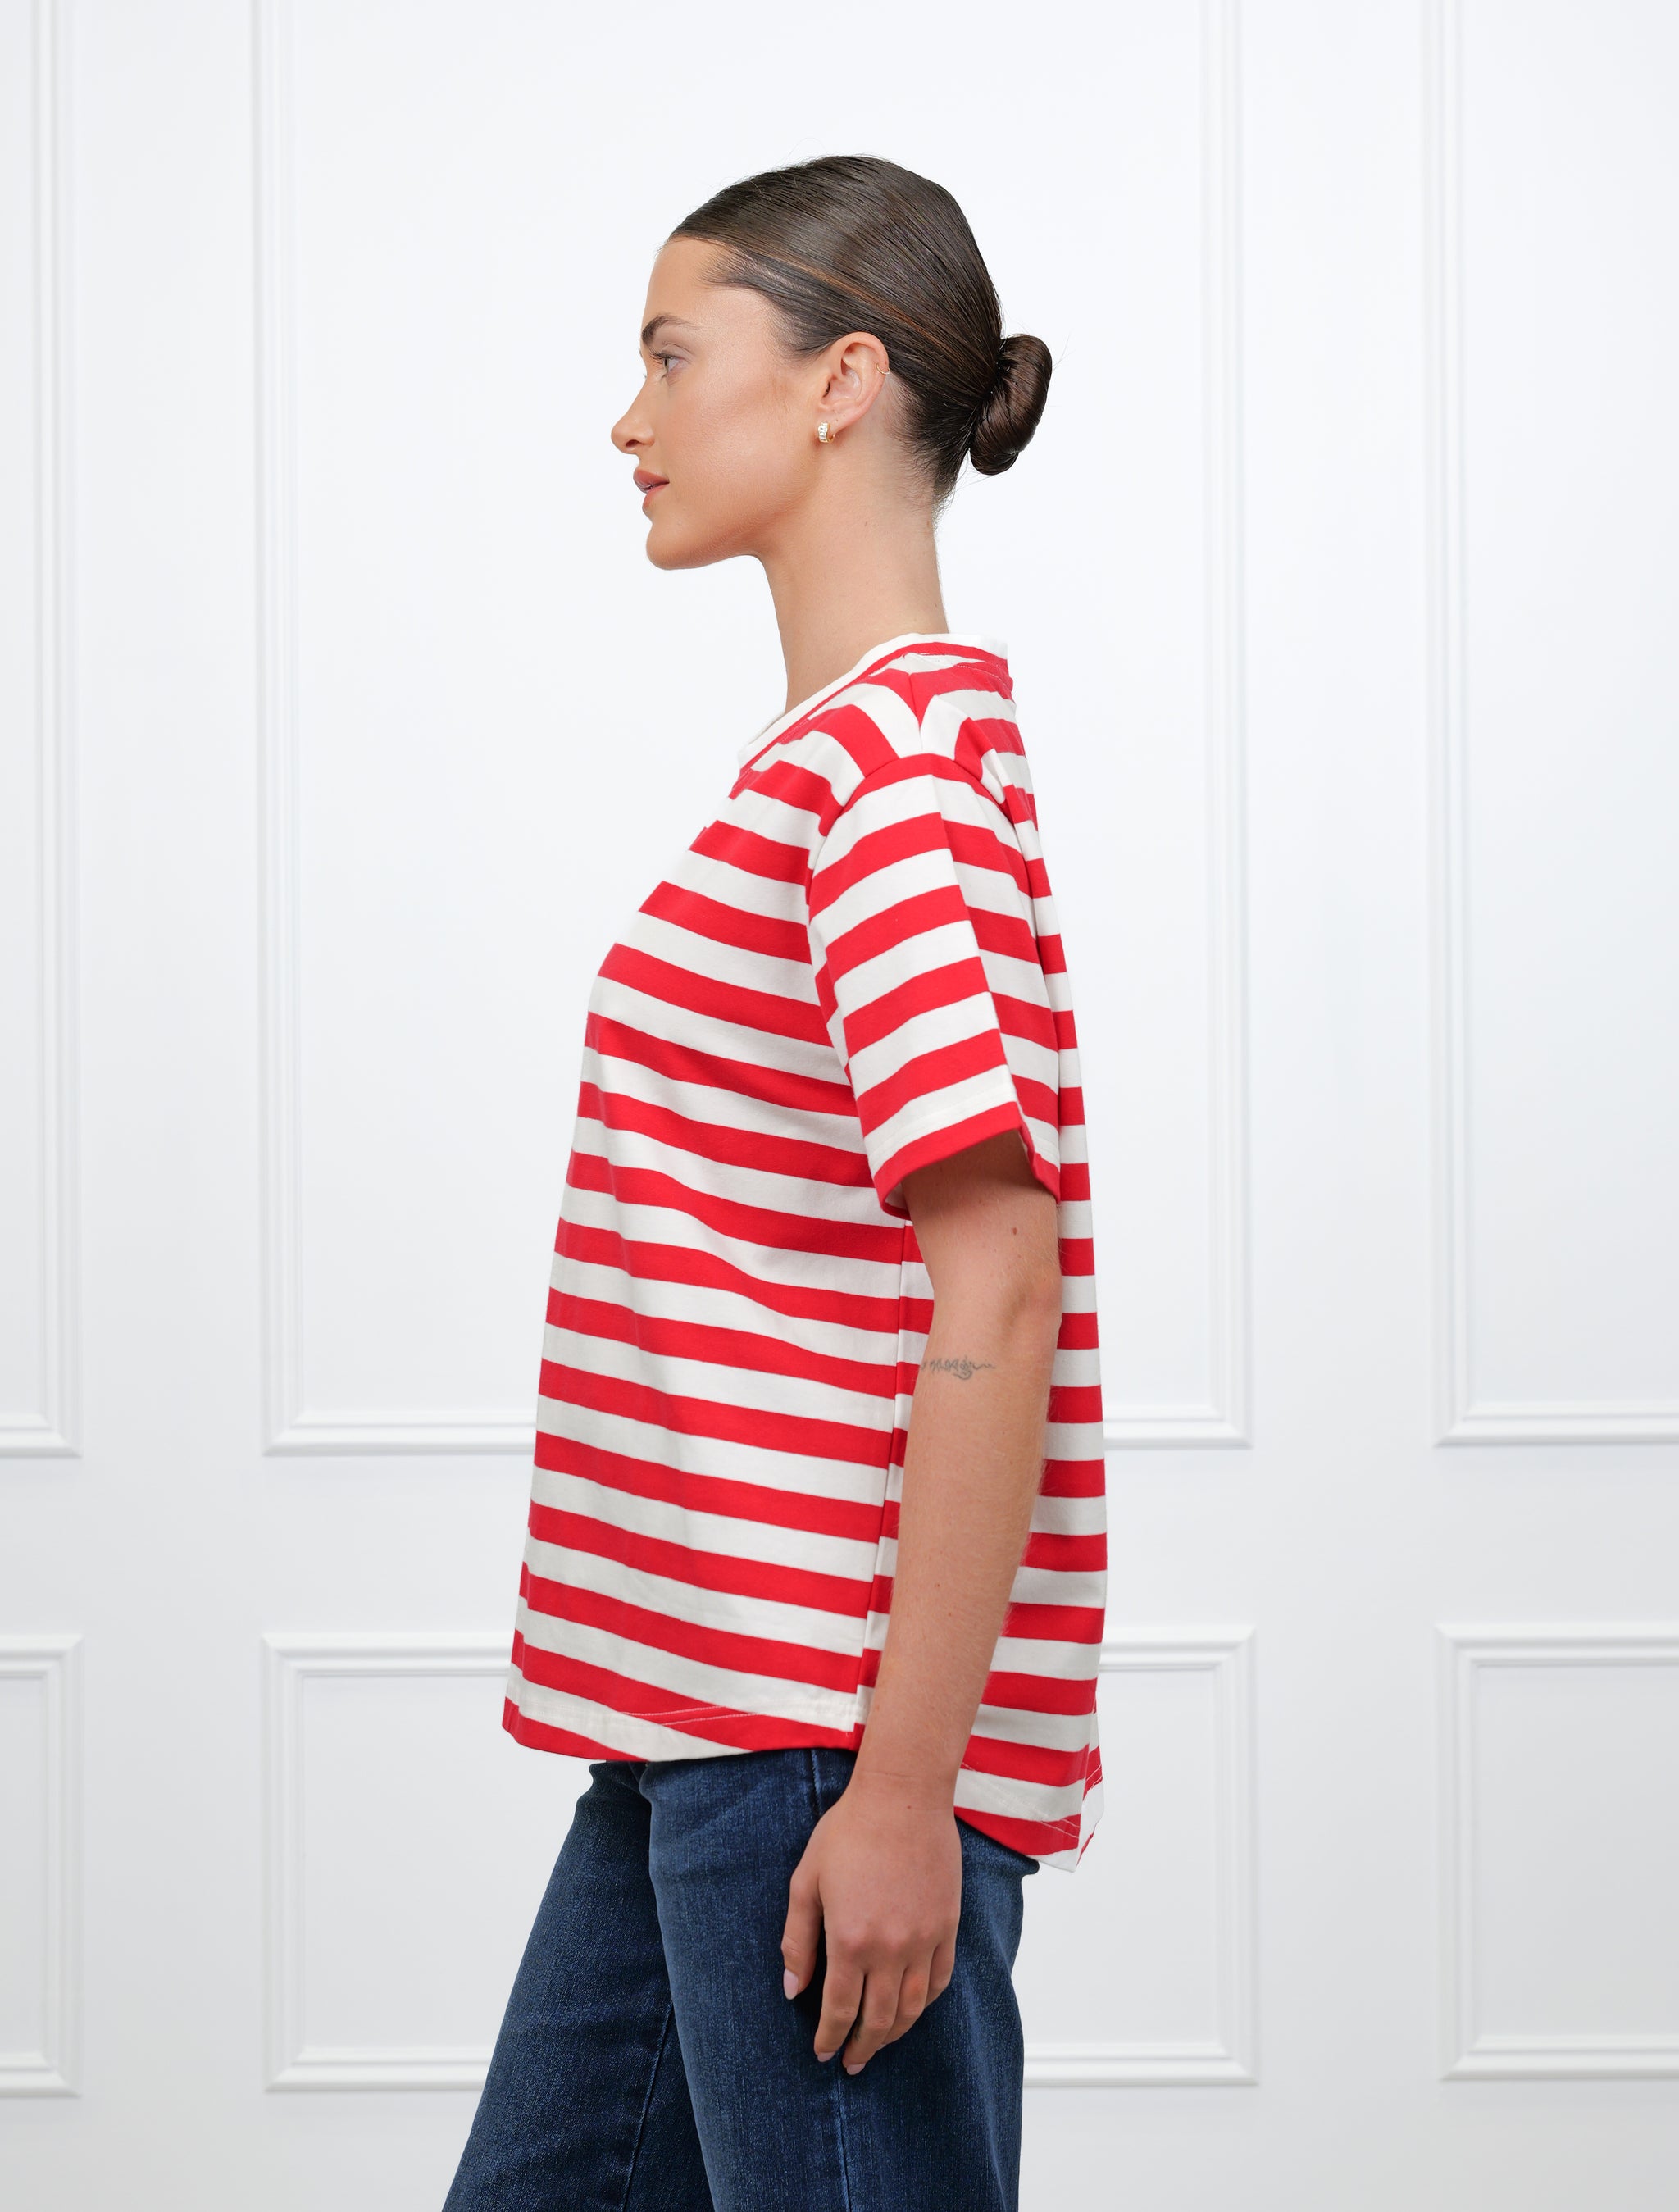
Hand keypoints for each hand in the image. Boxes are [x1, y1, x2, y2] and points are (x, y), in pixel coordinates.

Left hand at [780, 1768, 962, 2072]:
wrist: (903, 1796)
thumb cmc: (849, 1831)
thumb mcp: (807, 1881)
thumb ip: (797, 1938)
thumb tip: (792, 1988)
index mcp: (850, 1940)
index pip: (838, 2009)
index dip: (829, 2038)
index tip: (822, 2052)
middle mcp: (890, 1949)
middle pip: (878, 2020)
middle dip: (861, 2048)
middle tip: (850, 2062)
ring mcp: (924, 1940)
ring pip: (911, 2009)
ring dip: (894, 2035)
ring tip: (879, 2045)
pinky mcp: (947, 1926)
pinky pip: (939, 1981)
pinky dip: (924, 2004)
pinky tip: (911, 2009)